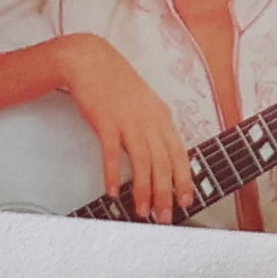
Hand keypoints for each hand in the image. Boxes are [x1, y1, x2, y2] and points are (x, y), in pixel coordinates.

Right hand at [53, 32, 199, 219]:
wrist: (91, 60)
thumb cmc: (116, 84)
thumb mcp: (145, 104)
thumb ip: (154, 129)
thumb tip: (160, 158)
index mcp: (161, 116)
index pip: (179, 154)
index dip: (184, 180)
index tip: (186, 201)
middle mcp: (149, 119)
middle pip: (163, 162)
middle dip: (166, 194)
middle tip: (164, 217)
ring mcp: (128, 119)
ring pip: (143, 161)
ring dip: (143, 190)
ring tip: (142, 211)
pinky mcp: (106, 120)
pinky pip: (112, 153)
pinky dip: (114, 174)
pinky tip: (113, 191)